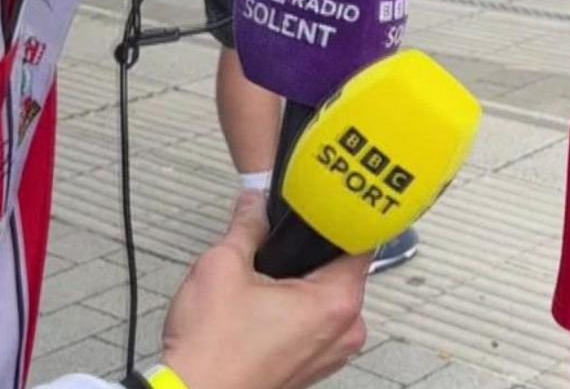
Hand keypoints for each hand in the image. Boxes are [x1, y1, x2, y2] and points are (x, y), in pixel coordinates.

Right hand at [160, 191, 371, 388]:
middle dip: (310, 253)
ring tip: (263, 277)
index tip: (320, 203)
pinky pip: (314, 325)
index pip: (358, 242)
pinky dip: (295, 311)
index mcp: (337, 302)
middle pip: (341, 270)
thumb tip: (254, 202)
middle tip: (277, 241)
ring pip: (325, 299)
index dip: (337, 218)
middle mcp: (345, 330)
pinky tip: (263, 306)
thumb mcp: (223, 266)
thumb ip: (246, 226)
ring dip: (300, 284)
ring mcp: (330, 353)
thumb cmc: (211, 349)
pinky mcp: (312, 366)